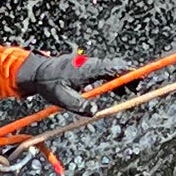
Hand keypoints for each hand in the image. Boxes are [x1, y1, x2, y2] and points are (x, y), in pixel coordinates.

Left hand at [14, 49, 131, 115]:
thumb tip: (95, 111)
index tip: (138, 79)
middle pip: (116, 66)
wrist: (36, 72)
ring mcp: (88, 64)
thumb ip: (79, 105)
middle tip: (138, 88)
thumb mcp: (62, 99)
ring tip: (128, 92)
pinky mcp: (86, 67)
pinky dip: (112, 78)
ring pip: (111, 68)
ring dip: (121, 78)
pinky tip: (114, 90)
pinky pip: (104, 70)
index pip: (112, 68)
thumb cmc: (48, 85)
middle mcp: (90, 64)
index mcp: (87, 70)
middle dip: (128, 76)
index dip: (127, 73)